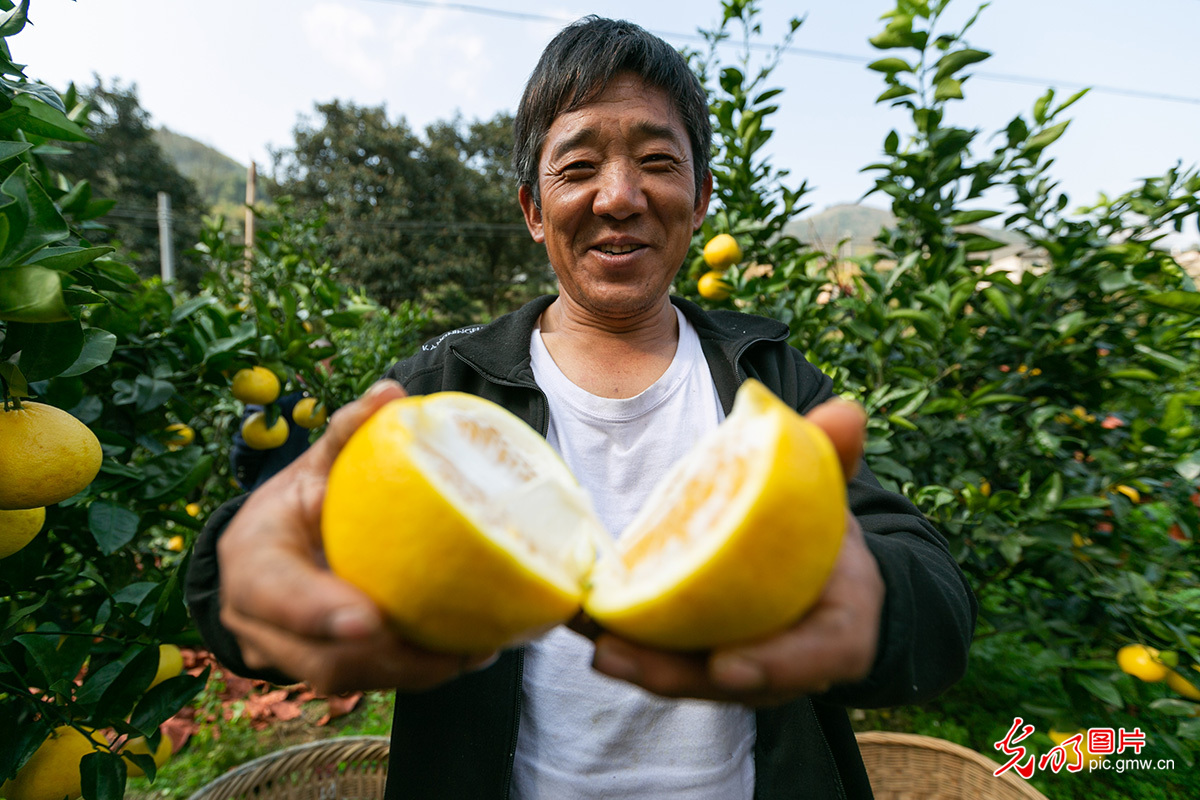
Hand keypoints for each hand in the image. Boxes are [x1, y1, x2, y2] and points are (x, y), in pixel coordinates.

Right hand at [217, 380, 497, 694]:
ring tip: (473, 651)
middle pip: (319, 655)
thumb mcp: (311, 467)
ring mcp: (285, 652)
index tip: (370, 619)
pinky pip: (366, 680)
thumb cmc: (294, 504)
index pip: (277, 593)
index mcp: (252, 560)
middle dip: (388, 657)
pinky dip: (415, 672)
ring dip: (412, 672)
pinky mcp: (319, 668)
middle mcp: (258, 619)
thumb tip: (392, 393)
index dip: (318, 611)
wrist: (262, 553)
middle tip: (453, 647)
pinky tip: (466, 654)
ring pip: (347, 677)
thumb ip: (345, 435)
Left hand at [589, 398, 884, 705]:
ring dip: (631, 661)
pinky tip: (579, 614)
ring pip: (686, 676)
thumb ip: (835, 457)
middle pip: (729, 683)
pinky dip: (622, 636)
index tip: (725, 667)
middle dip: (669, 673)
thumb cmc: (824, 532)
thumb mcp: (833, 494)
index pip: (816, 658)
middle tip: (611, 653)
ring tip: (583, 631)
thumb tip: (844, 412)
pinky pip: (662, 654)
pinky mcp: (701, 656)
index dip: (774, 668)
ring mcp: (741, 668)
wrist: (819, 570)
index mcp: (839, 631)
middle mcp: (787, 665)